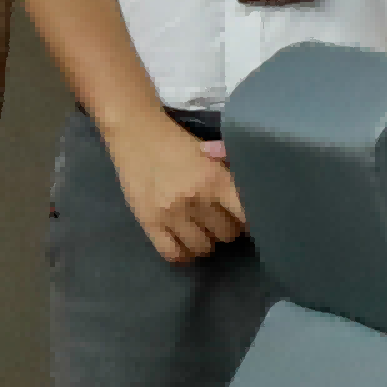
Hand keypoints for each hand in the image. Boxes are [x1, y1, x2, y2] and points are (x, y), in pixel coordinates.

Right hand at [111, 107, 245, 263]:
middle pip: (227, 235)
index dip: (250, 222)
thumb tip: (252, 204)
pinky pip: (173, 254)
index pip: (247, 218)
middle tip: (217, 219)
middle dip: (226, 228)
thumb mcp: (210, 154)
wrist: (134, 133)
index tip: (244, 219)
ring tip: (199, 229)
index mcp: (216, 180)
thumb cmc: (177, 142)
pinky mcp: (149, 222)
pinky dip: (183, 254)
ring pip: (203, 248)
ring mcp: (171, 213)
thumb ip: (231, 177)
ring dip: (205, 240)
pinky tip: (183, 242)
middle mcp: (196, 199)